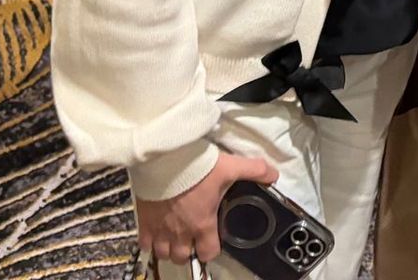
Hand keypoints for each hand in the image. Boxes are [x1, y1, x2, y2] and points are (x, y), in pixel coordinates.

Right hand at [134, 150, 278, 266]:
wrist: (163, 159)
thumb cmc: (196, 167)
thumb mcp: (230, 167)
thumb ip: (255, 171)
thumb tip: (274, 175)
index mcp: (203, 223)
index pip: (209, 252)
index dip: (212, 248)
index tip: (212, 239)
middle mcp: (181, 232)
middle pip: (182, 257)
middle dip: (188, 251)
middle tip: (192, 236)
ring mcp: (160, 228)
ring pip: (163, 253)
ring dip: (169, 248)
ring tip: (174, 235)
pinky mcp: (143, 220)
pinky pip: (145, 242)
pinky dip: (150, 240)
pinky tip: (155, 230)